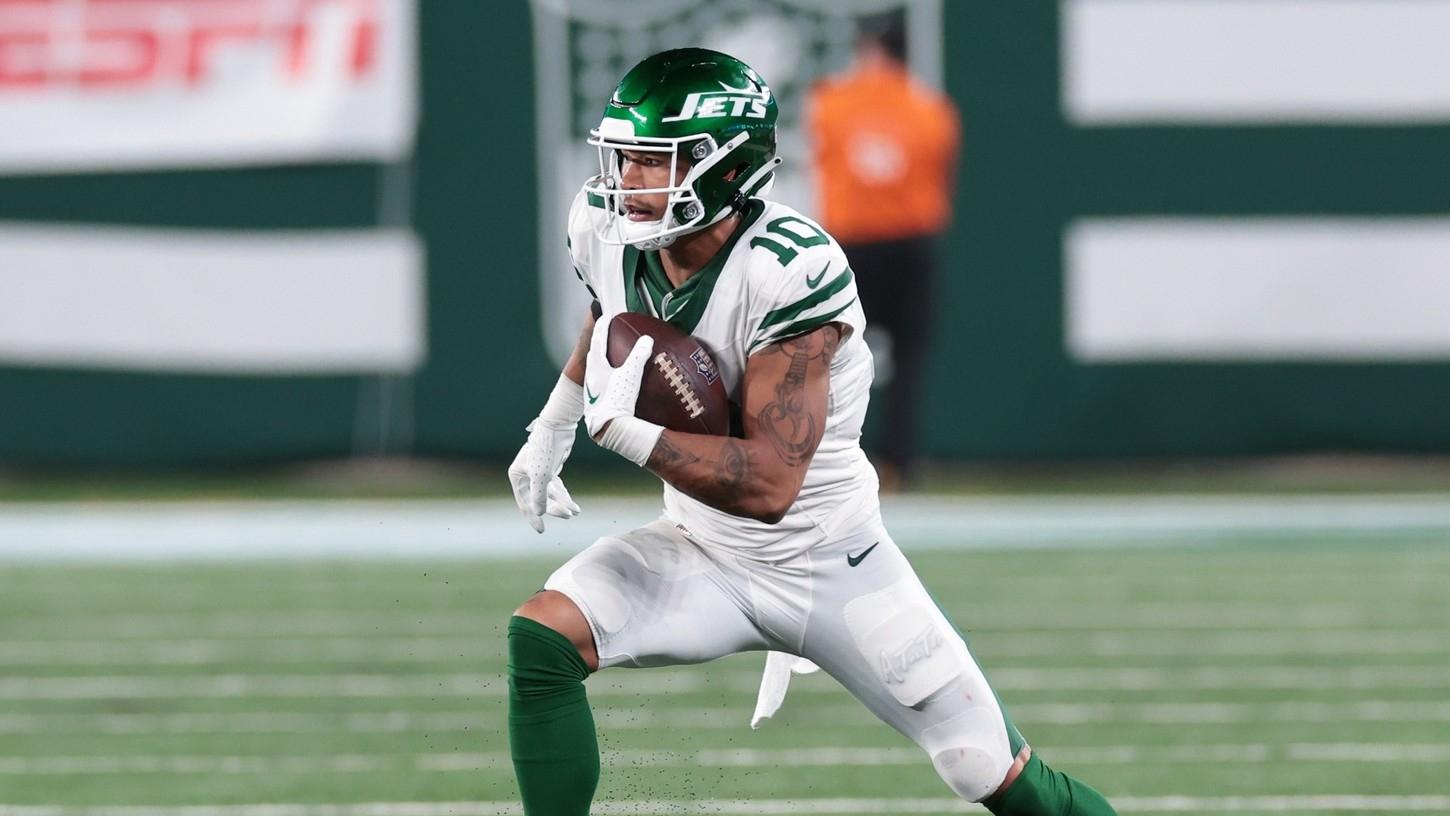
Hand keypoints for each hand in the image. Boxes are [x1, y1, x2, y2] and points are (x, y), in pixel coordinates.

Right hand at [507, 418, 581, 533]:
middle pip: (539, 499)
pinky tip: (574, 506)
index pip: (524, 502)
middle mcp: (525, 475)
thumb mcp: (541, 475)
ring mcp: (538, 473)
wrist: (559, 426)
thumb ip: (538, 496)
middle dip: (553, 508)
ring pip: (550, 494)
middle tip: (567, 516)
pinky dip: (565, 496)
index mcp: (517, 475)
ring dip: (562, 503)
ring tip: (574, 512)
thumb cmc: (546, 449)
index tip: (541, 531)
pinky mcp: (551, 470)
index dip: (533, 517)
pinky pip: (557, 488)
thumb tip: (538, 513)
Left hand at [583, 318, 653, 439]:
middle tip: (611, 332)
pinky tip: (618, 380)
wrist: (606, 428)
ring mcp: (592, 388)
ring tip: (616, 355)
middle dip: (602, 340)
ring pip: (596, 367)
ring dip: (605, 358)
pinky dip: (609, 373)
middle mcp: (590, 374)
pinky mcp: (596, 400)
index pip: (597, 337)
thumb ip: (639, 355)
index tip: (607, 315)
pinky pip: (602, 380)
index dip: (603, 324)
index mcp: (595, 364)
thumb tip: (646, 339)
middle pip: (594, 351)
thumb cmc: (616, 399)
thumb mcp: (630, 374)